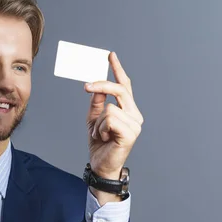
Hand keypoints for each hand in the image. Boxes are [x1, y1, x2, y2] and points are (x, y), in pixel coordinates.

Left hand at [84, 52, 143, 179]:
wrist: (101, 166)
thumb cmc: (100, 144)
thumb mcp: (94, 119)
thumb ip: (97, 103)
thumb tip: (97, 88)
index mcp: (129, 110)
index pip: (125, 86)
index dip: (118, 70)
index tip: (110, 55)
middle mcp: (135, 115)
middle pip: (119, 90)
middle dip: (101, 85)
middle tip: (86, 86)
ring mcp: (135, 124)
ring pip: (110, 108)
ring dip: (98, 123)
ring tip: (100, 134)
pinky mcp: (130, 133)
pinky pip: (109, 119)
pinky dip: (101, 129)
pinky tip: (104, 138)